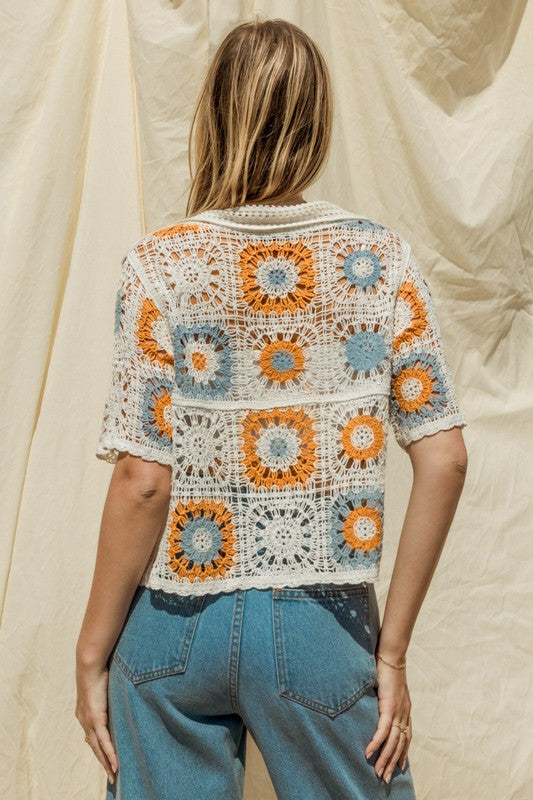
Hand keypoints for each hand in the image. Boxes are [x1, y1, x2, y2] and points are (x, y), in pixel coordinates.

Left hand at [75, 658, 117, 784]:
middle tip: (112, 775)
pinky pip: (104, 741)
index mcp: (85, 713)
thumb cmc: (99, 670)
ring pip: (98, 748)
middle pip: (94, 747)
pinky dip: (110, 753)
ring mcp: (89, 721)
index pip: (93, 736)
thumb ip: (108, 695)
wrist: (90, 664)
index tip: (106, 759)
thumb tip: (115, 692)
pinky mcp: (96, 719)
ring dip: (107, 763)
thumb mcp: (104, 686)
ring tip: (114, 775)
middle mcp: (84, 720)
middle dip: (103, 762)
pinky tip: (116, 764)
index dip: (100, 748)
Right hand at [364, 655, 411, 782]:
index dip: (404, 752)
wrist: (392, 655)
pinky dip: (376, 743)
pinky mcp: (389, 707)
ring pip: (392, 742)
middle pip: (400, 744)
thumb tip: (377, 700)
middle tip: (386, 778)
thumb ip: (385, 696)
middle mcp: (404, 713)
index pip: (407, 737)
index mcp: (405, 709)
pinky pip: (383, 730)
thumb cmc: (388, 666)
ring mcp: (398, 711)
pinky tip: (369, 752)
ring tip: (378, 772)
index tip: (400, 766)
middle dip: (393, 762)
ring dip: (384, 758)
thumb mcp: (388, 686)